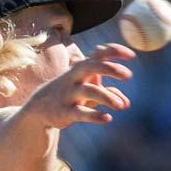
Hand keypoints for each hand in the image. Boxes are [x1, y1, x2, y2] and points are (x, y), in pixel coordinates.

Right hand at [18, 44, 135, 129]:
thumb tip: (126, 103)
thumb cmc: (69, 95)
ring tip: (122, 106)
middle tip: (129, 75)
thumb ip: (109, 93)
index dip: (114, 51)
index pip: (98, 54)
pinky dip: (95, 116)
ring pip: (89, 91)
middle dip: (110, 68)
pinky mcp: (64, 112)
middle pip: (91, 66)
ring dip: (107, 97)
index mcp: (81, 68)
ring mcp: (69, 94)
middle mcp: (74, 78)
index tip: (132, 56)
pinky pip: (81, 113)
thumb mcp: (88, 90)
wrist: (38, 109)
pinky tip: (108, 118)